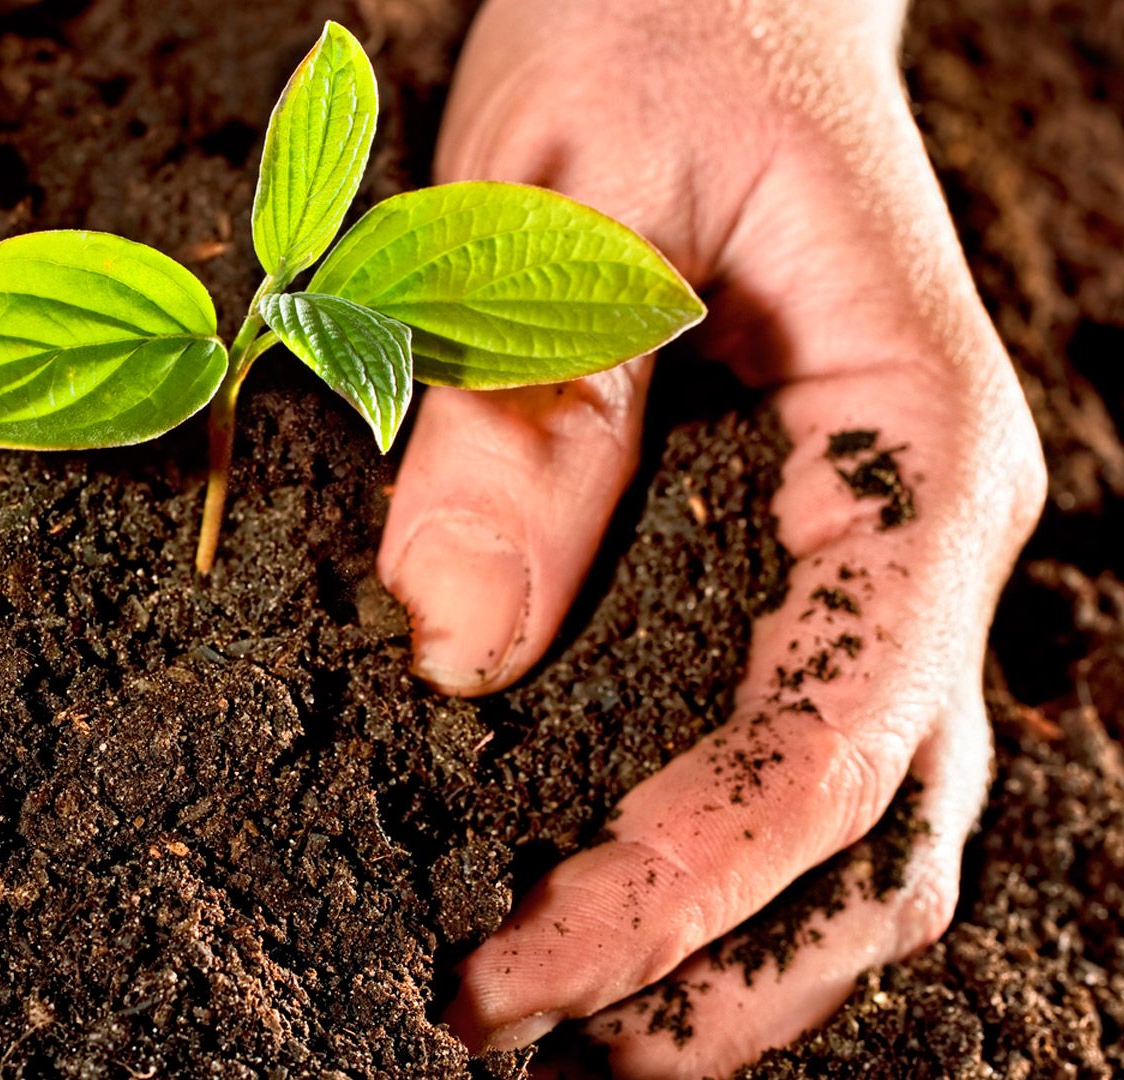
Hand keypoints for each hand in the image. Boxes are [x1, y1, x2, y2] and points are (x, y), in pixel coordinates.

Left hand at [378, 0, 1044, 1072]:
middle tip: (523, 1039)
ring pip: (867, 826)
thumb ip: (522, 418)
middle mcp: (923, 527)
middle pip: (884, 835)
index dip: (688, 886)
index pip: (833, 734)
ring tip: (566, 1028)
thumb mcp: (552, 195)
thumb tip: (448, 651)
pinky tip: (602, 895)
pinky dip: (719, 861)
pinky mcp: (804, 559)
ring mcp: (875, 556)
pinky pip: (801, 749)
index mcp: (911, 442)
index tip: (525, 970)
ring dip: (732, 953)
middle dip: (717, 973)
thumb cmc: (660, 32)